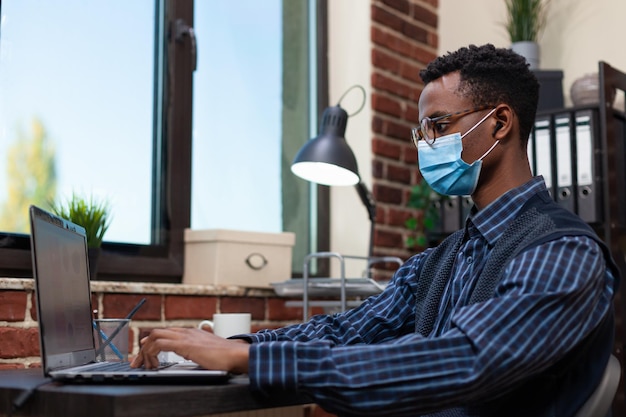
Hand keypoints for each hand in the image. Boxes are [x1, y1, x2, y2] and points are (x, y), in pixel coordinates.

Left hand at [130, 327, 249, 372]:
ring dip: (146, 351)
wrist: (235, 354)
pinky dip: (152, 353)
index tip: (145, 352)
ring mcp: (185, 336)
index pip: (166, 333)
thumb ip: (198, 350)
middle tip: (138, 361)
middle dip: (144, 348)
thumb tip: (192, 355)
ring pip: (155, 336)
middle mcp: (187, 332)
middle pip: (157, 332)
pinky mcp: (184, 344)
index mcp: (192, 333)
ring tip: (146, 365)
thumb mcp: (207, 351)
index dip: (152, 342)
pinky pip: (160, 344)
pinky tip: (154, 364)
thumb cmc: (225, 356)